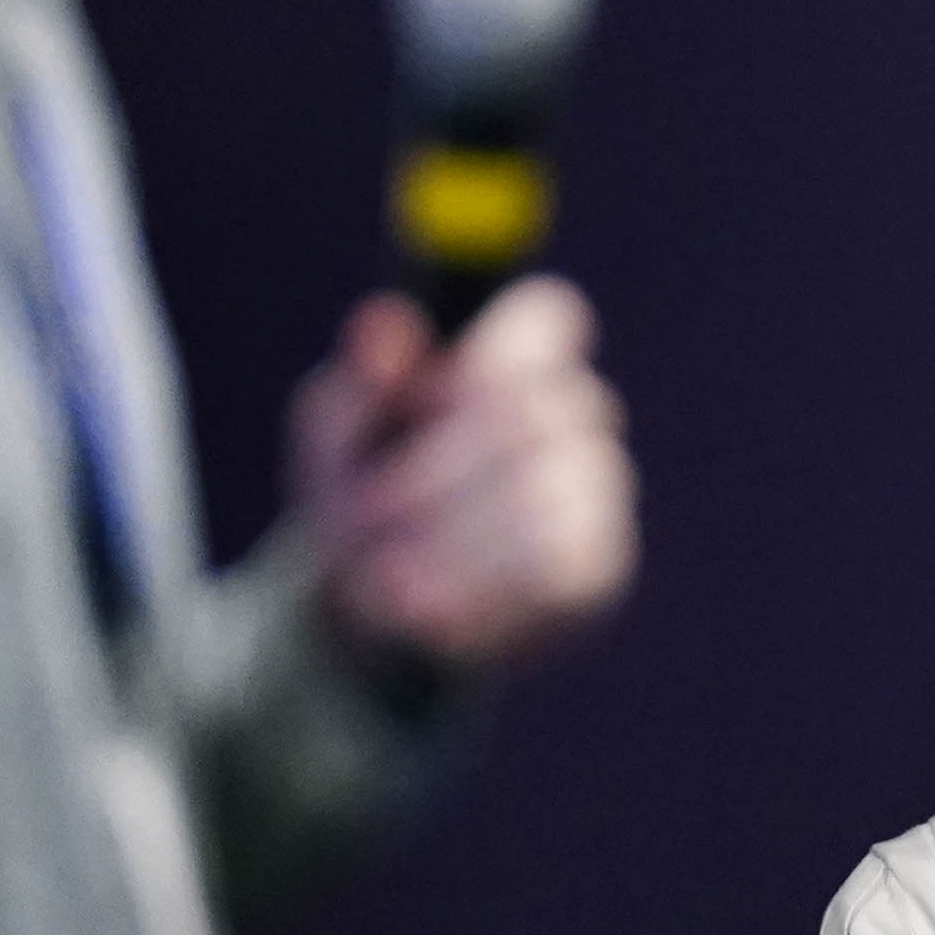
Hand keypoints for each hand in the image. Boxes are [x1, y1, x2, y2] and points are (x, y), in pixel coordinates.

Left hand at [290, 277, 637, 668]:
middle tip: (368, 513)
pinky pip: (549, 569)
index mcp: (512, 360)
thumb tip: (384, 328)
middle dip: (432, 472)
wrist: (374, 617)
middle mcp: (575, 418)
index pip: (547, 316)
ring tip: (387, 570)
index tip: (416, 402)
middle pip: (529, 413)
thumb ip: (356, 384)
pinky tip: (427, 606)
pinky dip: (475, 590)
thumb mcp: (333, 440)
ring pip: (538, 496)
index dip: (483, 357)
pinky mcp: (600, 570)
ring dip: (444, 539)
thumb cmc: (361, 500)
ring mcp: (599, 494)